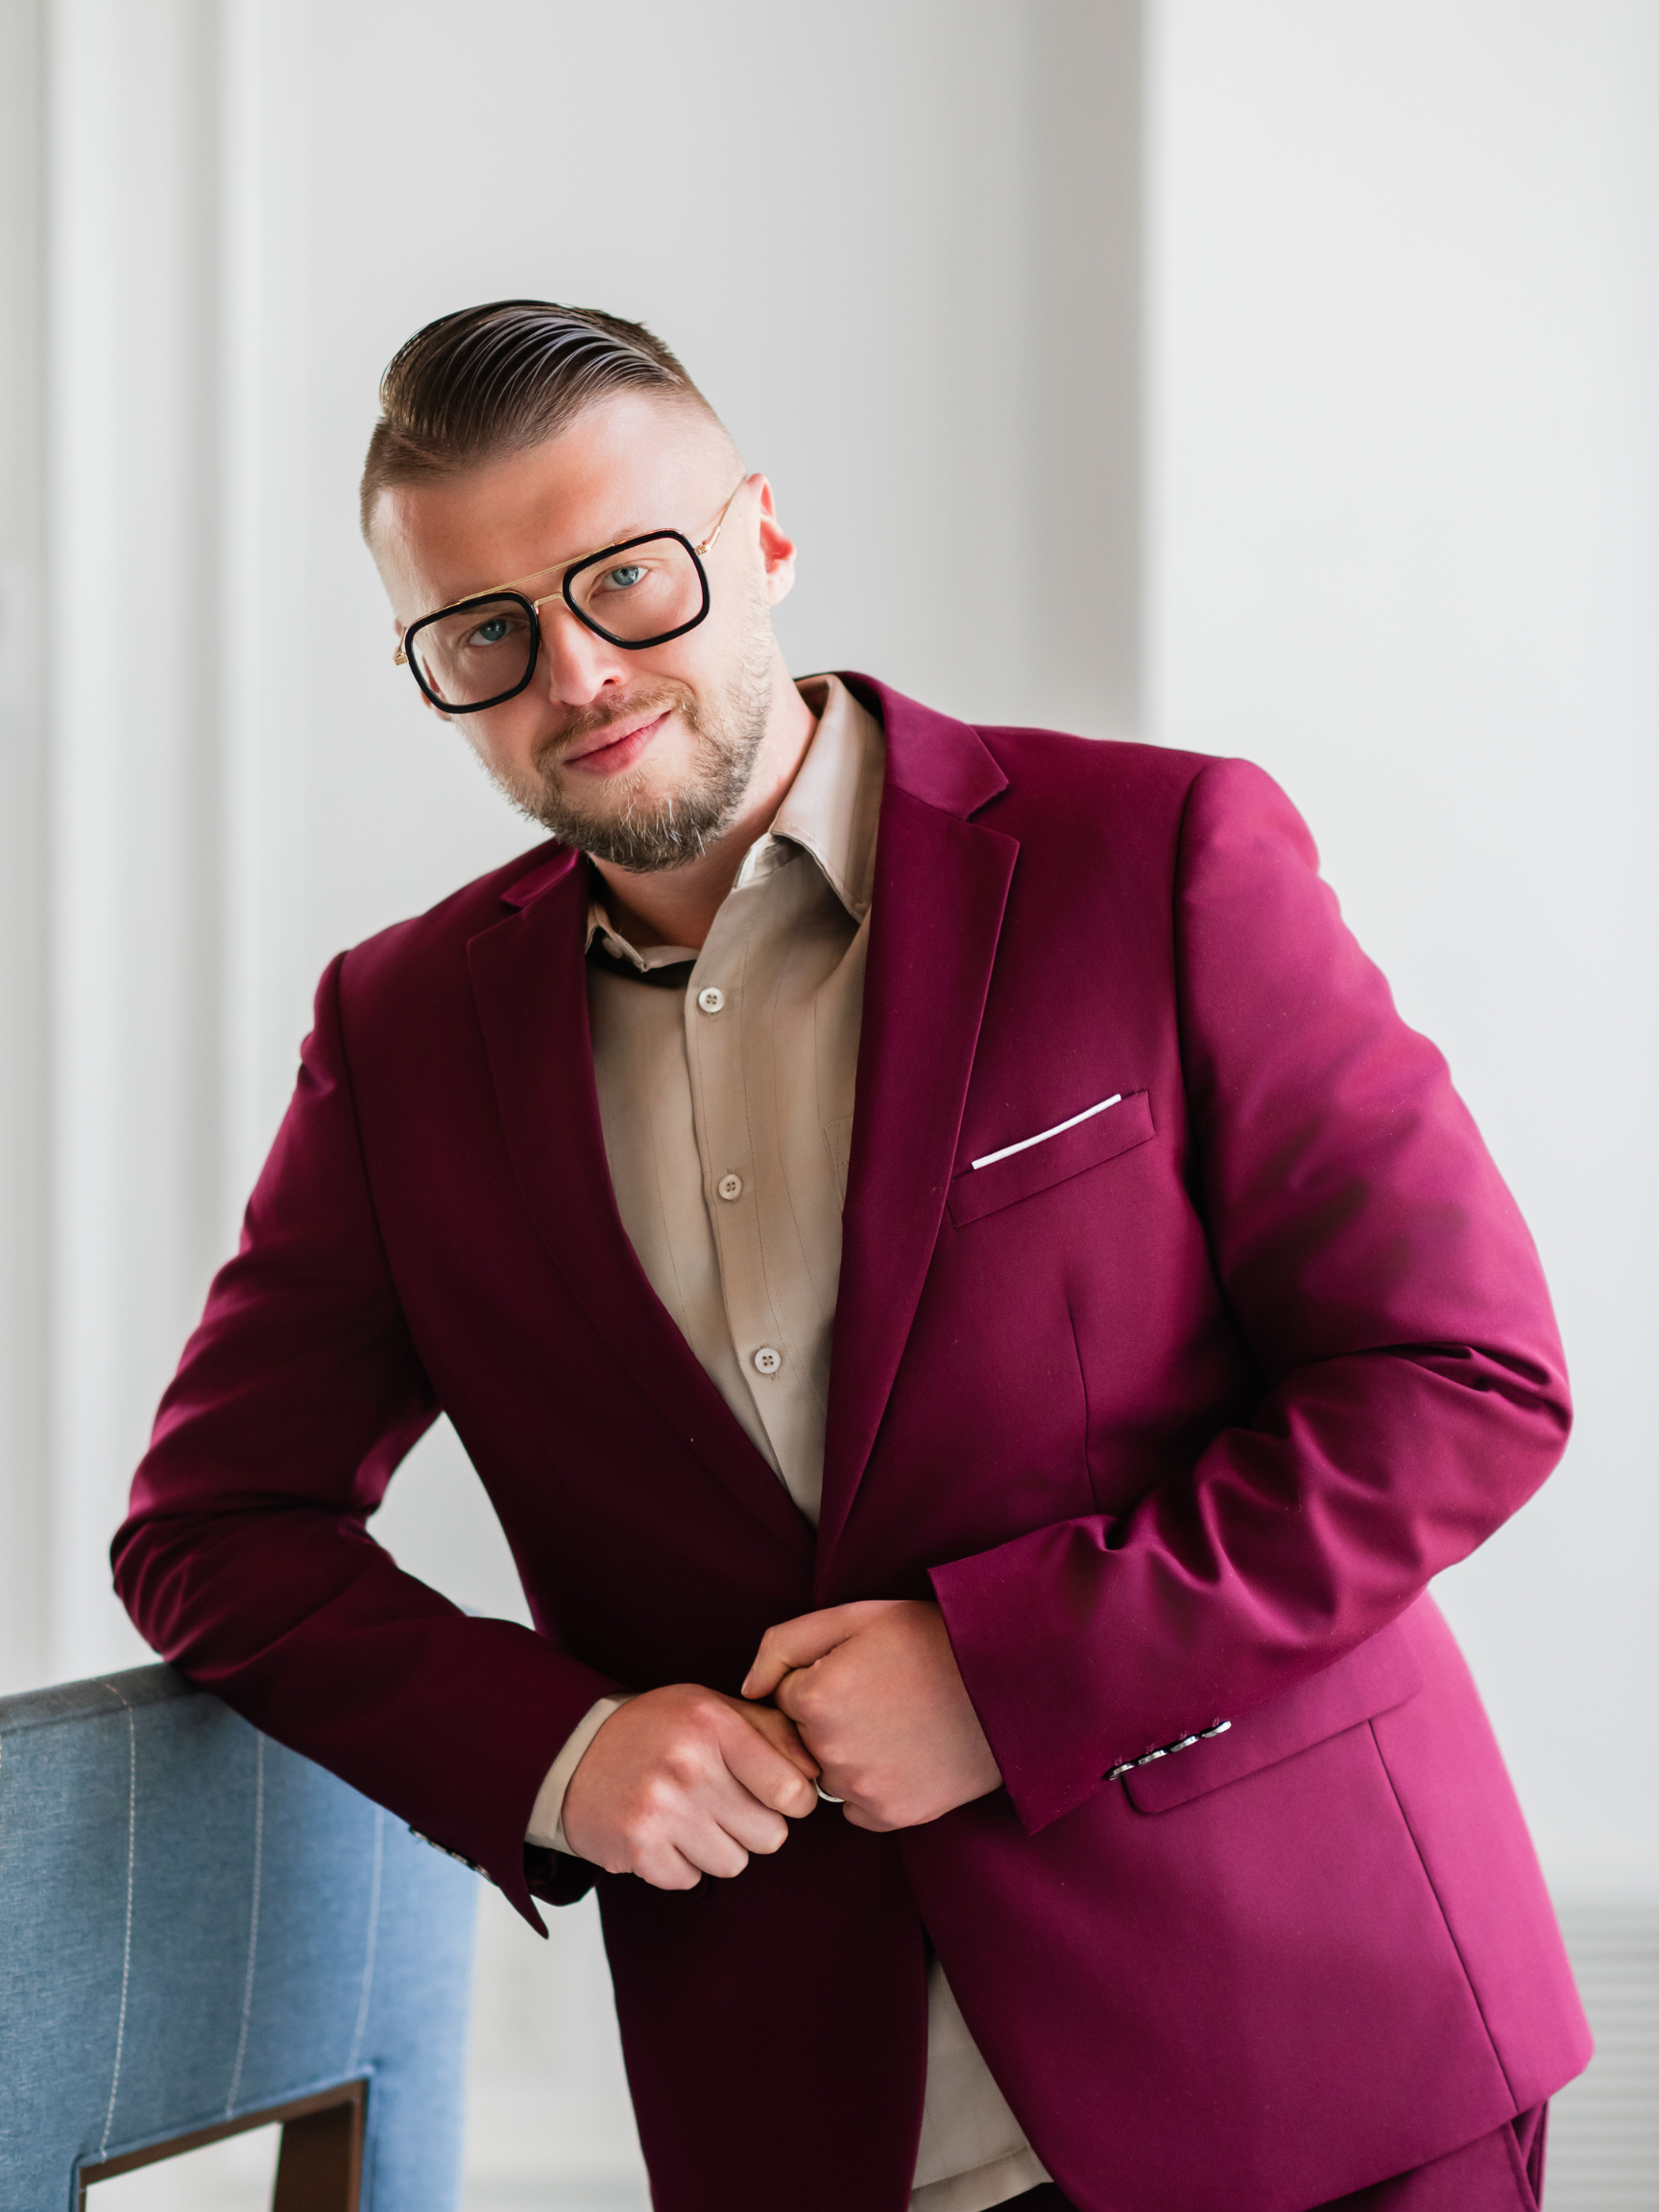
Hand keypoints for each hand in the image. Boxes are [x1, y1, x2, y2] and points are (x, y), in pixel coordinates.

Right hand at [560, 1684, 819, 1888]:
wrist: (573, 1753)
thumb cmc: (658, 1730)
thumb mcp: (712, 1709)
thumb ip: (770, 1732)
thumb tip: (817, 1772)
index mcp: (713, 1724)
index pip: (791, 1789)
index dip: (796, 1800)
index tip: (783, 1796)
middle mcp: (687, 1765)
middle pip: (769, 1836)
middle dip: (755, 1825)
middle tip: (726, 1804)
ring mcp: (660, 1809)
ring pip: (733, 1863)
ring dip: (718, 1847)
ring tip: (692, 1816)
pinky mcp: (637, 1847)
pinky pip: (690, 1879)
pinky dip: (681, 1864)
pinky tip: (664, 1832)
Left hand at [742, 1600, 1001, 1831]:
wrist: (1008, 1684)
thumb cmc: (930, 1640)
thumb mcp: (854, 1617)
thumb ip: (784, 1644)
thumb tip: (748, 1688)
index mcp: (814, 1699)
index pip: (786, 1696)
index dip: (819, 1677)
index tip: (859, 1669)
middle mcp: (829, 1752)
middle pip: (803, 1738)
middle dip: (828, 1718)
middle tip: (880, 1695)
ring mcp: (861, 1789)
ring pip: (829, 1773)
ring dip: (848, 1753)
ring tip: (897, 1722)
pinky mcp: (891, 1816)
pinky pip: (857, 1805)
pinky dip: (872, 1784)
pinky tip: (906, 1752)